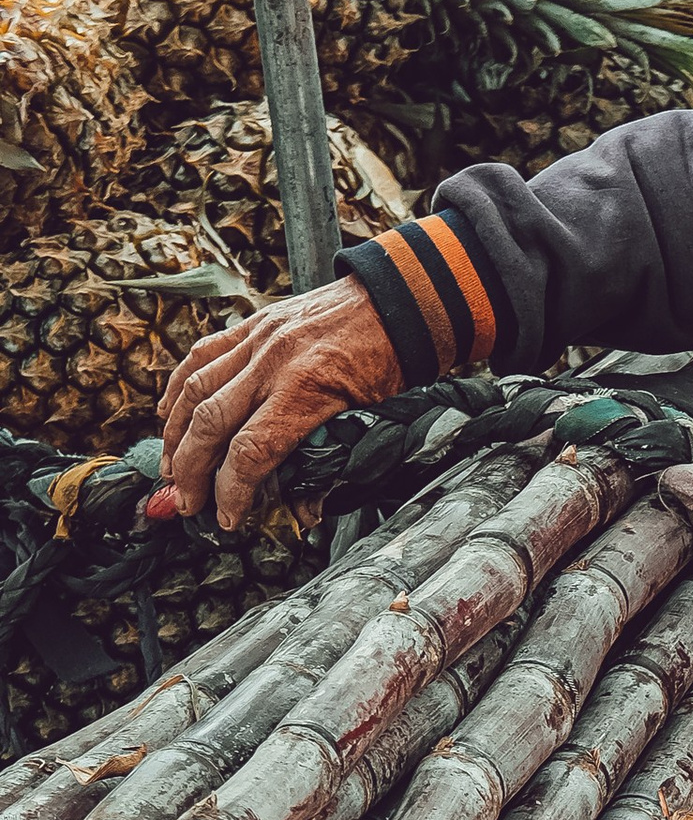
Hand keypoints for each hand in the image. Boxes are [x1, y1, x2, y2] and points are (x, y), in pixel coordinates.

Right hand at [158, 277, 403, 531]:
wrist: (398, 301)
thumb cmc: (391, 362)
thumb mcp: (373, 419)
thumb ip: (334, 464)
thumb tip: (303, 511)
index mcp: (308, 390)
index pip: (250, 451)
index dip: (231, 491)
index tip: (228, 517)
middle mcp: (274, 362)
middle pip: (211, 423)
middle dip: (192, 471)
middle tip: (187, 502)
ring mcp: (259, 340)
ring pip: (195, 389)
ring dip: (175, 434)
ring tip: (171, 468)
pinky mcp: (253, 325)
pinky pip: (202, 355)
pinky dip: (178, 387)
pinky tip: (167, 414)